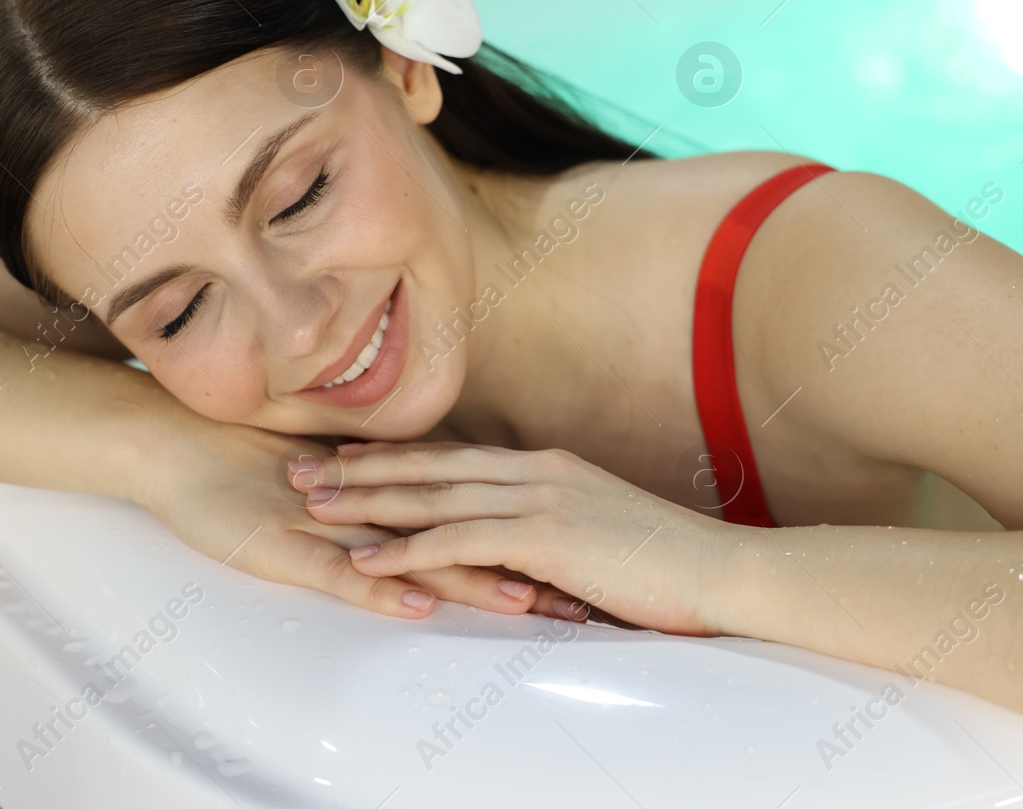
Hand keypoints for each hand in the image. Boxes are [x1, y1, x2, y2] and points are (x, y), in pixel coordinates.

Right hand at [141, 430, 582, 620]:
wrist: (173, 443)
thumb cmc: (244, 470)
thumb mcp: (326, 491)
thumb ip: (377, 503)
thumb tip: (432, 518)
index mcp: (388, 492)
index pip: (471, 516)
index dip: (527, 538)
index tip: (582, 560)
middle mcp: (372, 505)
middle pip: (462, 537)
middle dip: (524, 567)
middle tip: (584, 592)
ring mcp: (333, 523)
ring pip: (414, 555)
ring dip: (472, 577)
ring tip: (526, 600)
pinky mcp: (288, 546)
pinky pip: (340, 572)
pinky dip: (380, 587)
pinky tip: (416, 601)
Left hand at [287, 441, 741, 635]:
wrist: (718, 570)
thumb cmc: (667, 562)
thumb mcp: (602, 530)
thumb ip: (557, 526)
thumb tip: (527, 546)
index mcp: (549, 466)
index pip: (457, 456)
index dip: (399, 455)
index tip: (350, 454)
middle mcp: (536, 470)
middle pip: (432, 465)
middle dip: (363, 467)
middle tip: (304, 469)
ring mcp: (540, 498)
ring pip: (434, 495)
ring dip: (369, 501)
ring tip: (315, 506)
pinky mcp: (544, 536)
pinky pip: (458, 540)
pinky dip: (407, 549)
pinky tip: (369, 560)